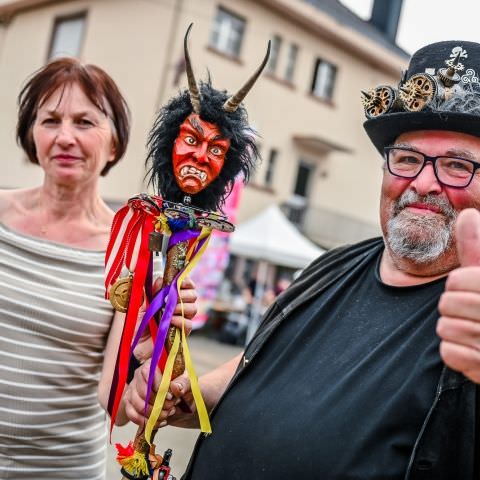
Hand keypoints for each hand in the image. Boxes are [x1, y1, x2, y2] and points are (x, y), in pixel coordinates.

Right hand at [123, 360, 197, 428]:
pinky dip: (145, 421)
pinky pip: (131, 414)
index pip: (148, 371)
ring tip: (167, 414)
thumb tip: (175, 387)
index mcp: (154, 364)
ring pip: (137, 404)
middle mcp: (140, 375)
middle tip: (171, 407)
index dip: (157, 385)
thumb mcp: (189, 383)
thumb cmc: (183, 388)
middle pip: (143, 391)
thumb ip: (184, 383)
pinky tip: (158, 421)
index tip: (170, 396)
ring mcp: (133, 389)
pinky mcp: (130, 403)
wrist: (182, 402)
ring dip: (153, 414)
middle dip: (158, 404)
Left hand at [133, 276, 196, 360]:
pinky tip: (171, 320)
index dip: (187, 282)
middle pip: (193, 295)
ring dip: (182, 306)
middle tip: (173, 296)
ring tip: (170, 309)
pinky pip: (188, 324)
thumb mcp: (142, 306)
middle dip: (184, 293)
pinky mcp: (181, 333)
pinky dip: (181, 320)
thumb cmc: (139, 324)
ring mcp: (182, 320)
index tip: (181, 281)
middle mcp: (180, 307)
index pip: (187, 285)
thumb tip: (159, 279)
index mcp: (172, 297)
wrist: (136, 345)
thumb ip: (151, 292)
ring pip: (193, 308)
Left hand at [437, 208, 479, 382]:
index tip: (473, 289)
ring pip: (445, 328)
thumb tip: (467, 214)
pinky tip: (473, 351)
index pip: (457, 280)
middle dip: (452, 306)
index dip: (457, 283)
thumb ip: (477, 249)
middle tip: (472, 313)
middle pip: (447, 303)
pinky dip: (455, 352)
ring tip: (474, 332)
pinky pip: (449, 353)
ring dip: (453, 330)